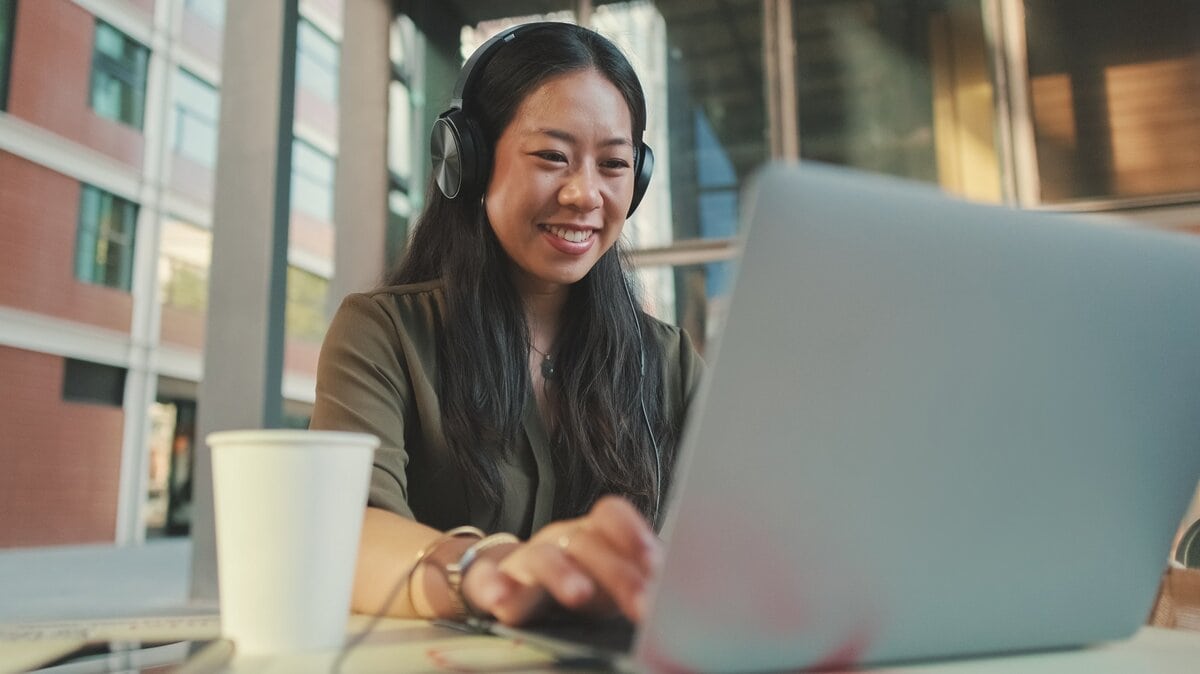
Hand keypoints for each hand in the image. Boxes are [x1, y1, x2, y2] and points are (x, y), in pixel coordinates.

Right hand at [461, 495, 661, 625]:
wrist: (508, 585)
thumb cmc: (576, 583)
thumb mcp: (612, 584)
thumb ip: (641, 582)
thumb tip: (688, 597)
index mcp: (593, 535)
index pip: (610, 515)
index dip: (634, 533)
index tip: (657, 564)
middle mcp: (562, 539)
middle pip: (587, 542)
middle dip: (617, 573)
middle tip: (642, 601)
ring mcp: (526, 558)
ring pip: (543, 555)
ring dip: (562, 574)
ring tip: (580, 594)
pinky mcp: (493, 579)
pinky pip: (486, 577)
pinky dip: (493, 586)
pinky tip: (502, 601)